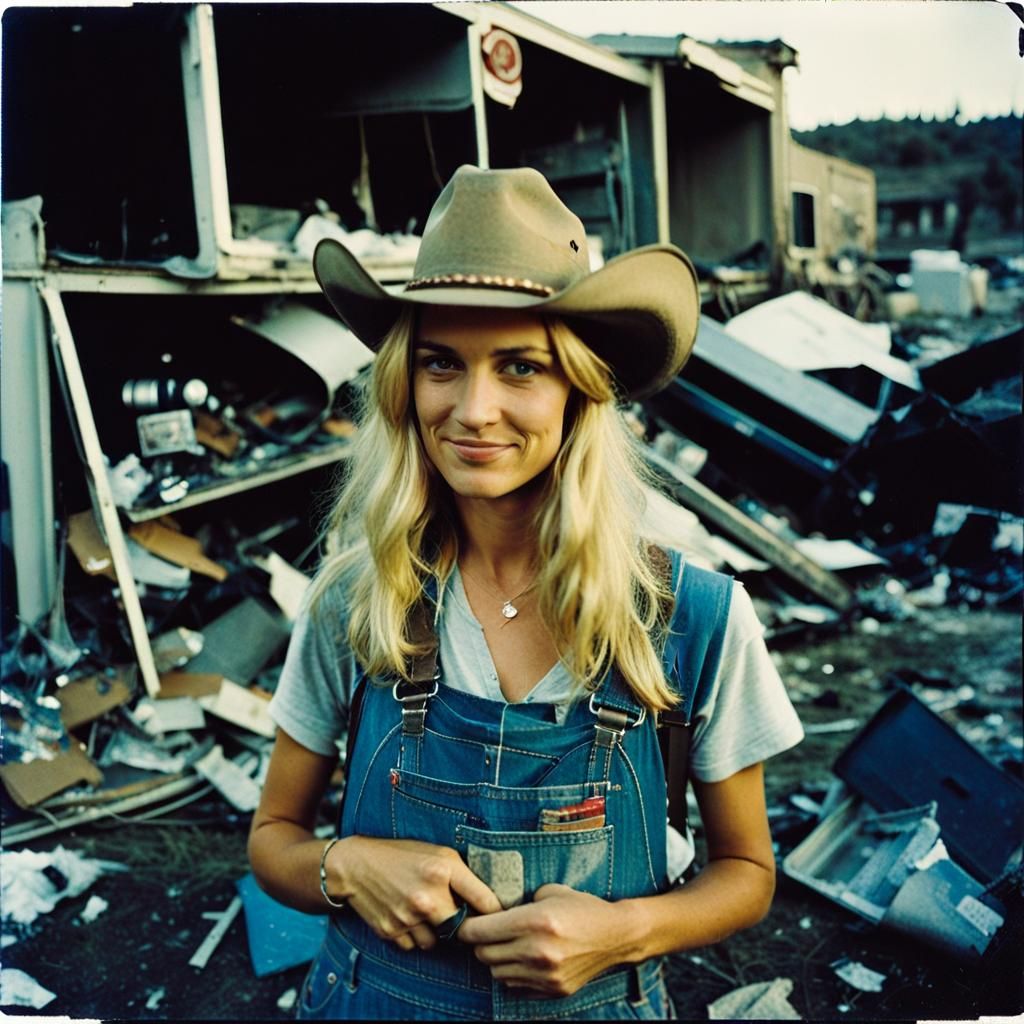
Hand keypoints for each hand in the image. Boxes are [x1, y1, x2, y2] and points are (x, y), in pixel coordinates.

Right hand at [328, 836, 502, 952]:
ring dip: (433, 932)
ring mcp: (409, 917)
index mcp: (444, 870)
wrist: (356, 865)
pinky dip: (413, 936)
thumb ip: (461, 874)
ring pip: (436, 942)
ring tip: (423, 911)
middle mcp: (428, 896)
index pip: (485, 900)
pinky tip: (405, 916)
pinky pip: (413, 946)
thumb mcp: (437, 852)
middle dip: (459, 923)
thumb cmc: (401, 855)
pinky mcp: (392, 932)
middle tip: (454, 914)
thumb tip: (487, 900)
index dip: (496, 911)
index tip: (499, 916)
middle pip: (461, 928)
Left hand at [457, 883, 633, 996]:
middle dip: (480, 942)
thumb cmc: (582, 908)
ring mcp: (544, 975)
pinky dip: (513, 974)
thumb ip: (519, 902)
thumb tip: (494, 910)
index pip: (479, 931)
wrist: (615, 936)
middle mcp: (536, 951)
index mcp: (534, 921)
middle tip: (488, 932)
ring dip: (497, 959)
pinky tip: (524, 960)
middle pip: (483, 954)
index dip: (467, 926)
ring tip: (508, 945)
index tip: (467, 922)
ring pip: (496, 972)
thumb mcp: (549, 892)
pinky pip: (515, 986)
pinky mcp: (552, 991)